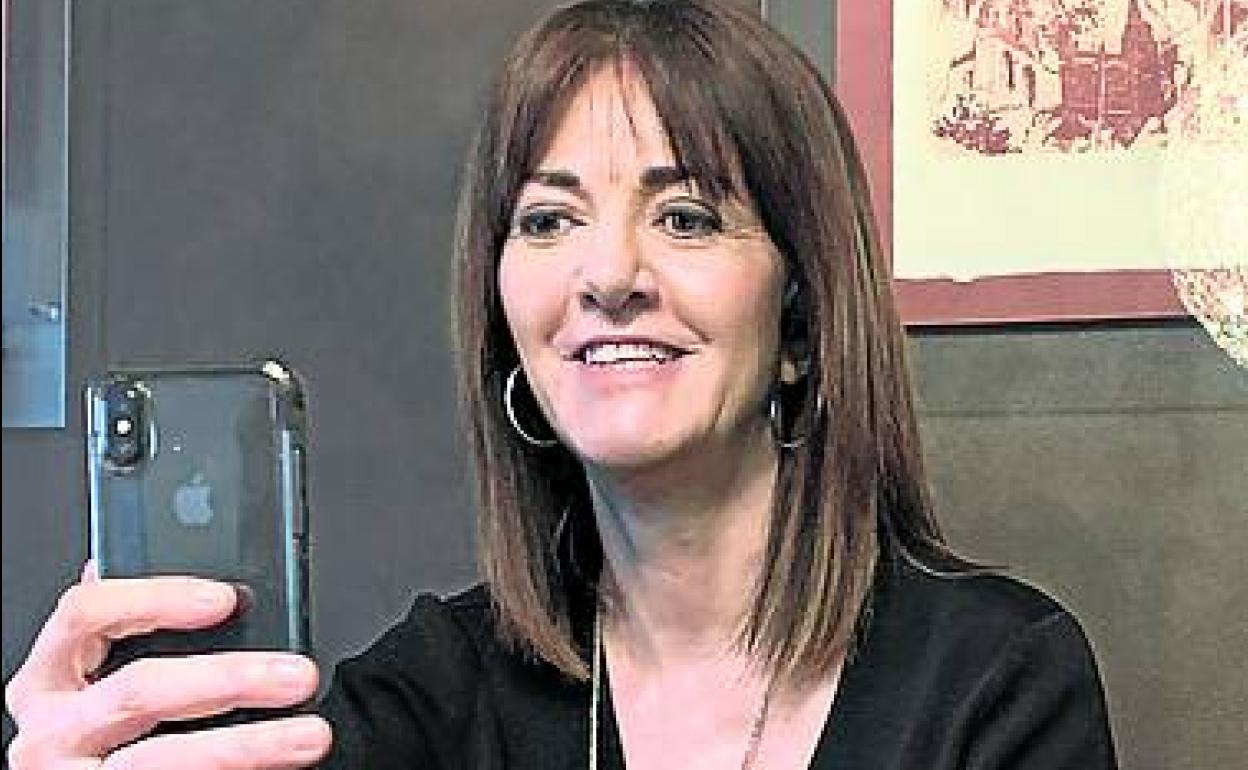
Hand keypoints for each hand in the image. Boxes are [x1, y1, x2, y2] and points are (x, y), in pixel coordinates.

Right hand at [5, 562, 331, 768]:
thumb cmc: (96, 733)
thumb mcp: (102, 675)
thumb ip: (136, 630)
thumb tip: (201, 582)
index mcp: (48, 676)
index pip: (86, 613)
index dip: (156, 599)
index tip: (224, 598)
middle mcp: (49, 729)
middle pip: (141, 689)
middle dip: (231, 678)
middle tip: (298, 675)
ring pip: (163, 757)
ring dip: (249, 745)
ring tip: (310, 735)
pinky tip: (276, 769)